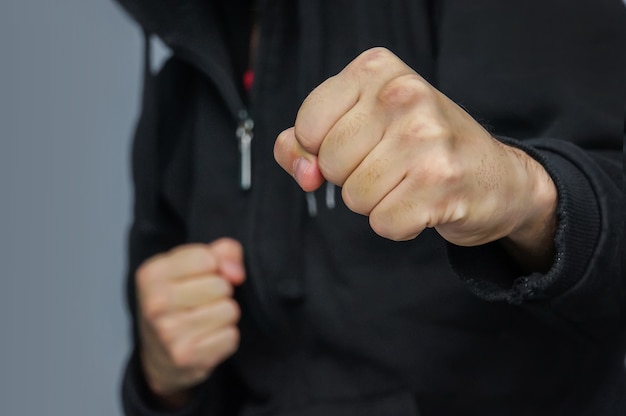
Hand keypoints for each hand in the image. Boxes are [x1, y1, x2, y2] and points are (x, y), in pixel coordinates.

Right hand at [135, 239, 244, 406]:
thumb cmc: (180, 298)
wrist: (159, 352)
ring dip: (224, 314)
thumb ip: (223, 252)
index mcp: (152, 273)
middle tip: (202, 301)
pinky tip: (206, 337)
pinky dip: (225, 336)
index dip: (214, 266)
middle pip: (221, 286)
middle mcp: (156, 303)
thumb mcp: (193, 264)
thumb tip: (236, 273)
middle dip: (221, 291)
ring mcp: (169, 333)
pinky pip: (231, 336)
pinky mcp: (186, 356)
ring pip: (229, 310)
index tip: (200, 276)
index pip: (208, 258)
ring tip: (205, 318)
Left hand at [275, 48, 555, 265]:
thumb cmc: (421, 148)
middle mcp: (404, 94)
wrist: (498, 176)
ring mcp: (426, 137)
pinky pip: (383, 223)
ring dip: (375, 203)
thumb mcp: (360, 125)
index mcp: (377, 70)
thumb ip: (305, 144)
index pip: (308, 125)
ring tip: (409, 183)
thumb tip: (305, 174)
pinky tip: (422, 204)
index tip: (357, 146)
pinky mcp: (442, 181)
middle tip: (391, 166)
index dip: (321, 150)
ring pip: (354, 197)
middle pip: (329, 163)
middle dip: (351, 178)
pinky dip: (398, 225)